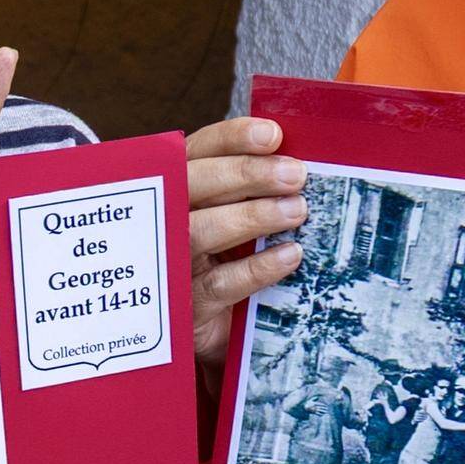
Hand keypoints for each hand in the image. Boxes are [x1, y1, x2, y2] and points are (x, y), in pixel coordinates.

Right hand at [184, 113, 307, 357]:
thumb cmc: (225, 259)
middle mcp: (165, 220)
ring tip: (297, 210)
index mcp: (178, 187)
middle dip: (246, 174)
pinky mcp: (187, 306)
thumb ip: (252, 189)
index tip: (272, 135)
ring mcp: (172, 263)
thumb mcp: (232, 217)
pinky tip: (290, 255)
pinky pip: (220, 284)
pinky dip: (257, 268)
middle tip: (296, 174)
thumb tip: (299, 160)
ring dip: (252, 216)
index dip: (232, 139)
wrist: (208, 328)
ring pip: (201, 231)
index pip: (197, 151)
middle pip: (193, 185)